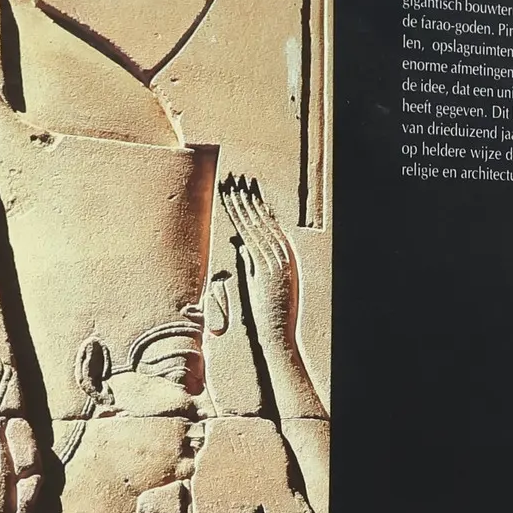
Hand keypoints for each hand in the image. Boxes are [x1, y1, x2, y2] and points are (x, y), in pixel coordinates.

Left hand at [220, 175, 297, 346]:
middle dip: (248, 200)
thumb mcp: (259, 282)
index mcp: (281, 258)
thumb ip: (251, 262)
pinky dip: (244, 223)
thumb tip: (241, 245)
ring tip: (232, 187)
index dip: (254, 207)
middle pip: (262, 221)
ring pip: (256, 226)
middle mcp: (280, 256)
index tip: (244, 190)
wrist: (278, 333)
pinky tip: (236, 209)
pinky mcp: (267, 269)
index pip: (267, 226)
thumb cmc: (269, 313)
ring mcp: (275, 262)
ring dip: (243, 206)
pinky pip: (253, 239)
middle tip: (236, 179)